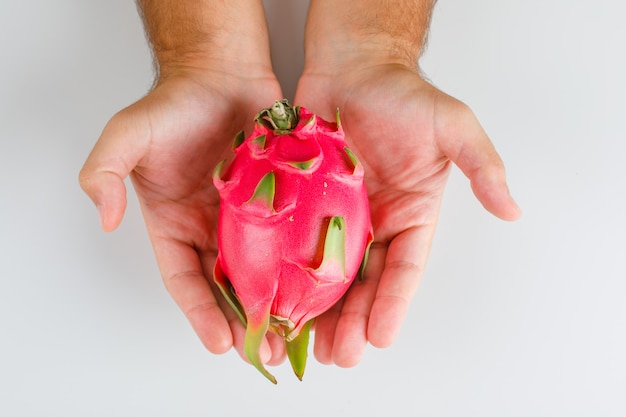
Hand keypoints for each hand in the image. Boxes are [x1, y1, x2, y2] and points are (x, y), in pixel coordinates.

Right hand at [79, 67, 287, 364]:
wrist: (221, 72)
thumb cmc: (175, 104)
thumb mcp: (127, 134)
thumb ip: (103, 172)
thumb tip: (103, 218)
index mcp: (175, 226)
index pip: (185, 280)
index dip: (200, 313)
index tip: (220, 343)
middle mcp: (211, 230)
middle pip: (228, 287)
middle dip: (245, 322)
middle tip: (268, 351)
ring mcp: (249, 219)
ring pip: (264, 272)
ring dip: (277, 305)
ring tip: (297, 335)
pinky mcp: (281, 203)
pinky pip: (292, 240)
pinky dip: (302, 267)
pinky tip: (320, 288)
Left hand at [295, 62, 520, 366]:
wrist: (353, 65)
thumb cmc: (403, 94)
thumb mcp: (453, 126)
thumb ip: (482, 165)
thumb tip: (513, 209)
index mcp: (411, 215)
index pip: (404, 268)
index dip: (394, 304)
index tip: (382, 337)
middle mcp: (375, 222)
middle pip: (364, 282)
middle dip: (353, 321)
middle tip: (339, 355)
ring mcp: (336, 216)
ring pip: (327, 273)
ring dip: (319, 311)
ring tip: (308, 345)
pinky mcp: (304, 204)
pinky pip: (294, 243)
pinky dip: (287, 273)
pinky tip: (277, 299)